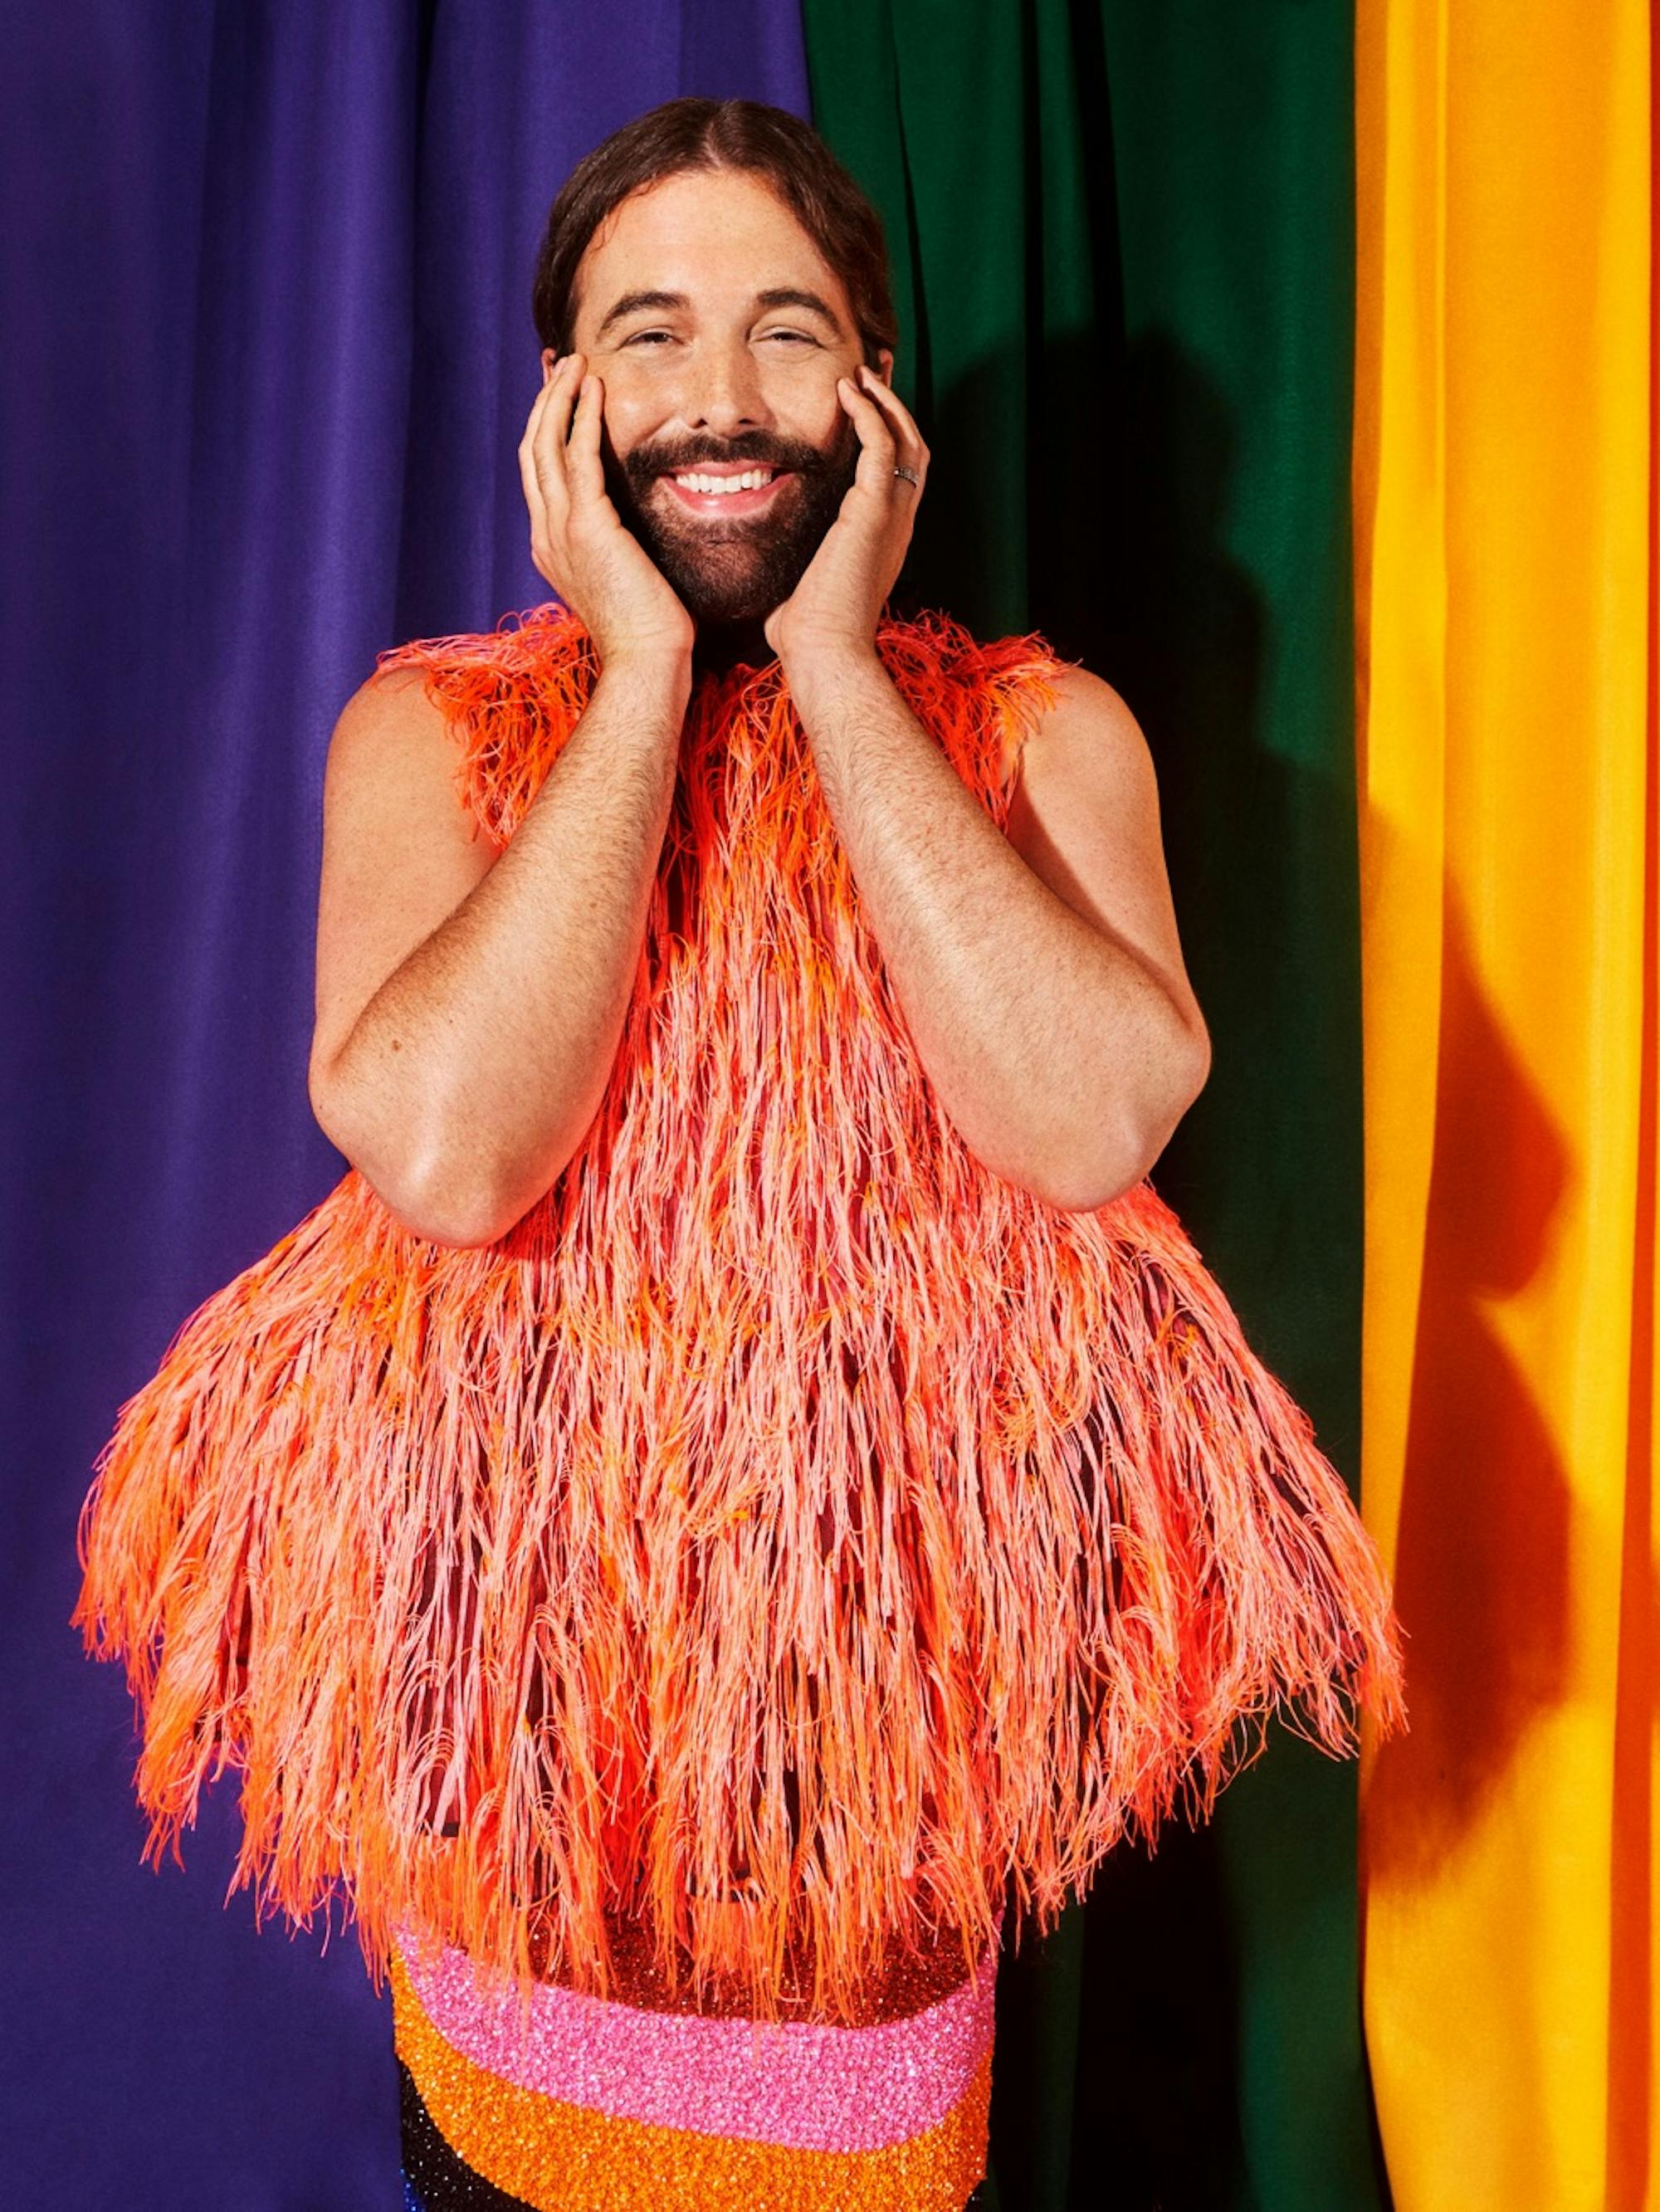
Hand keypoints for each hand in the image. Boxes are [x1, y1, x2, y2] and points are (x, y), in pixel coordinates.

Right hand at [519, 354, 694, 668]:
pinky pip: (577, 457)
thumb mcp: (619, 581)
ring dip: (558, 397)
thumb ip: (612, 549)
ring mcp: (561, 530)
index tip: (558, 396)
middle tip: (558, 363)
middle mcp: (546, 534)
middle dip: (544, 402)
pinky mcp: (588, 527)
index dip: (544, 429)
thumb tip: (628, 531)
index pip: (538, 474)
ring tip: (573, 361)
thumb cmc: (645, 632)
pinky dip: (582, 417)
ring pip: (546, 445)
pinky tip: (593, 388)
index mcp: (550, 546)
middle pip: (532, 450)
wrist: (645, 661)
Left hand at [762, 365, 929, 669]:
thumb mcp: (798, 588)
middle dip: (894, 406)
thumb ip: (790, 569)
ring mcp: (894, 516)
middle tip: (872, 370)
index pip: (898, 473)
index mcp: (884, 537)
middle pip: (913, 447)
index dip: (886, 434)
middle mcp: (898, 522)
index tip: (862, 403)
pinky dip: (869, 413)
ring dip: (885, 400)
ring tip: (861, 371)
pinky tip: (847, 391)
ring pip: (907, 439)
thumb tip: (759, 571)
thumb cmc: (806, 635)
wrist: (824, 652)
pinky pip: (883, 446)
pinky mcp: (876, 511)